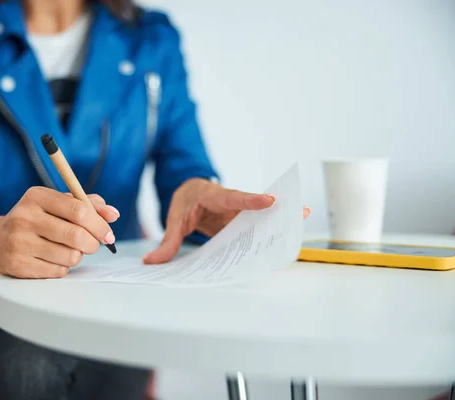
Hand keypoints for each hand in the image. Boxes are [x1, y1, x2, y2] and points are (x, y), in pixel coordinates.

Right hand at [0, 187, 118, 278]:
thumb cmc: (37, 220)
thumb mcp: (58, 204)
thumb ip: (88, 205)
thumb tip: (113, 214)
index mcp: (37, 196)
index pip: (79, 210)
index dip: (99, 224)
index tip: (108, 234)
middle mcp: (25, 217)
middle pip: (76, 236)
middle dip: (93, 243)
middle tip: (93, 245)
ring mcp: (19, 242)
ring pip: (70, 256)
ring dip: (77, 256)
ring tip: (67, 249)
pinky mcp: (18, 265)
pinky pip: (58, 271)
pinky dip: (63, 268)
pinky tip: (52, 259)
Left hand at [144, 178, 310, 263]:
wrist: (190, 192)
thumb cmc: (185, 202)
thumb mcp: (174, 220)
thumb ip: (167, 241)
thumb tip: (151, 262)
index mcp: (213, 197)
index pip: (233, 197)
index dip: (251, 200)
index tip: (271, 199)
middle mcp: (232, 203)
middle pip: (256, 206)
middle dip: (278, 208)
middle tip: (301, 210)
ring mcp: (240, 212)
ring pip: (262, 216)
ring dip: (280, 220)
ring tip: (303, 221)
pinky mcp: (243, 222)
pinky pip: (257, 226)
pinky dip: (270, 232)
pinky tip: (283, 242)